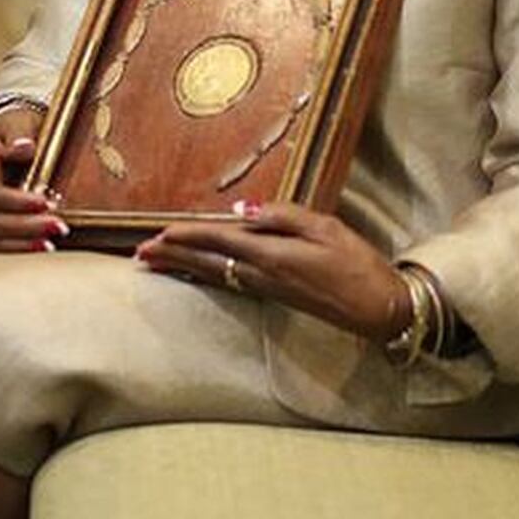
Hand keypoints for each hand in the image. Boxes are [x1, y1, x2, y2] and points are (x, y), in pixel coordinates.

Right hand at [0, 107, 66, 252]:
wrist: (16, 135)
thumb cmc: (16, 126)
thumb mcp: (17, 119)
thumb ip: (18, 130)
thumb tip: (23, 147)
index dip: (14, 201)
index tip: (44, 201)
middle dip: (25, 227)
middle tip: (59, 226)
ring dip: (22, 245)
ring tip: (52, 244)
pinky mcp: (2, 223)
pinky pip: (3, 245)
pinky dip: (22, 250)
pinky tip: (48, 249)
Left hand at [135, 202, 410, 342]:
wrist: (377, 308)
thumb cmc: (356, 263)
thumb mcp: (324, 227)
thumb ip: (282, 216)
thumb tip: (241, 210)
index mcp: (272, 255)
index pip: (219, 240)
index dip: (188, 235)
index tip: (160, 232)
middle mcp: (262, 275)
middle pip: (207, 263)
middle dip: (173, 256)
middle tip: (141, 253)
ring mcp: (267, 289)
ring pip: (214, 274)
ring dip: (183, 267)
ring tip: (156, 263)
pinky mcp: (275, 296)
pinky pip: (229, 282)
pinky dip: (206, 275)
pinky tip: (198, 272)